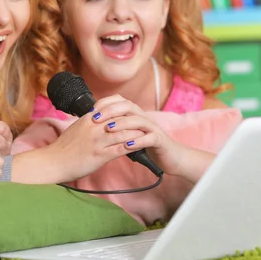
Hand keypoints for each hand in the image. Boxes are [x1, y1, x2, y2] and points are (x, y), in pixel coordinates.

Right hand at [47, 95, 145, 179]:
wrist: (53, 162)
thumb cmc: (63, 148)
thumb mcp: (76, 128)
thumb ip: (89, 122)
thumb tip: (98, 118)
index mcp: (88, 119)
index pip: (111, 108)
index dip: (124, 110)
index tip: (134, 113)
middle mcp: (94, 127)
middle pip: (120, 118)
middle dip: (134, 120)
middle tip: (145, 123)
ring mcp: (97, 141)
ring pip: (124, 133)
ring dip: (137, 134)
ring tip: (148, 135)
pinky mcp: (100, 155)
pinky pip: (121, 149)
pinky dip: (133, 147)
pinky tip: (141, 147)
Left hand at [94, 96, 213, 181]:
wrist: (170, 157)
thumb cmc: (147, 146)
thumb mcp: (128, 135)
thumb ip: (116, 129)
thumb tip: (95, 125)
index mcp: (134, 115)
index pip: (119, 102)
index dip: (105, 104)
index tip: (90, 111)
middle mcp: (143, 118)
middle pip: (128, 106)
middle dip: (111, 110)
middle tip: (96, 118)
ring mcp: (152, 128)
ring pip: (138, 120)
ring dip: (122, 124)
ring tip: (109, 129)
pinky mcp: (160, 141)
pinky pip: (150, 138)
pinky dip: (138, 141)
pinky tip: (127, 145)